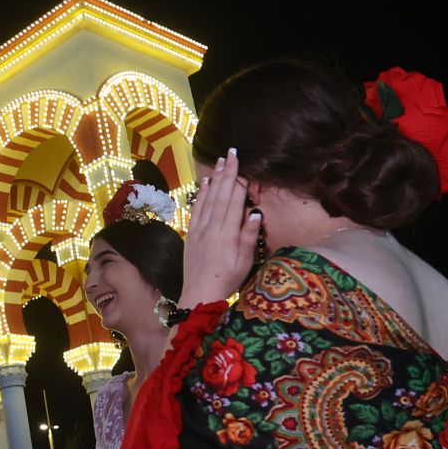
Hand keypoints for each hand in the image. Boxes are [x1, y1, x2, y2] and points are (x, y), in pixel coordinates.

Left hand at [181, 148, 260, 307]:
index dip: (237, 182)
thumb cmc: (226, 281)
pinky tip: (203, 183)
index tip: (241, 164)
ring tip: (219, 162)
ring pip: (207, 199)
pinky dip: (200, 194)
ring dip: (214, 179)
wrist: (198, 295)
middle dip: (226, 173)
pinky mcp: (191, 234)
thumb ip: (248, 237)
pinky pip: (196, 209)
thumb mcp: (244, 263)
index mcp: (227, 234)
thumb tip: (255, 213)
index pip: (233, 202)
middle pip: (220, 195)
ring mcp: (199, 230)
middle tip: (230, 153)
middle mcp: (211, 228)